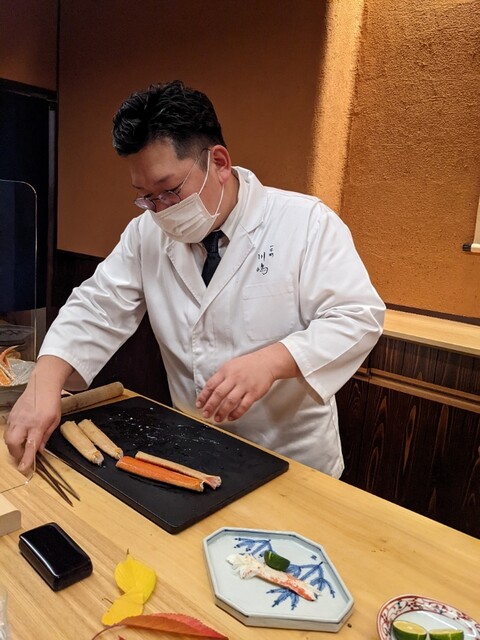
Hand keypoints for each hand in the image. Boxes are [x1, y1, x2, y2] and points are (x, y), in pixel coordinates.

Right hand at [3, 355, 72, 472]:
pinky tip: (19, 437)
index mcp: (38, 424)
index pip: (30, 445)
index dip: (26, 458)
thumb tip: (39, 451)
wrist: (42, 385)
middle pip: (12, 442)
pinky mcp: (11, 415)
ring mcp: (16, 418)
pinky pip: (8, 430)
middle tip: (22, 458)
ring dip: (13, 446)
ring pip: (7, 437)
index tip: (24, 468)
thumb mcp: (55, 421)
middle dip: (15, 454)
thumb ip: (46, 437)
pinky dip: (12, 437)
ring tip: (21, 448)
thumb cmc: (51, 403)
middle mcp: (24, 421)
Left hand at [196, 343, 298, 421]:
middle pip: (219, 394)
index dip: (203, 396)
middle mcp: (234, 378)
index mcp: (226, 371)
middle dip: (210, 406)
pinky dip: (236, 413)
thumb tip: (209, 391)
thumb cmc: (247, 365)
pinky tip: (230, 417)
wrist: (267, 362)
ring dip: (222, 412)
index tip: (199, 405)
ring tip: (217, 419)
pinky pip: (243, 406)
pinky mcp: (254, 393)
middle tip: (206, 415)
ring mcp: (244, 386)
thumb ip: (221, 377)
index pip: (211, 385)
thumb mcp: (231, 366)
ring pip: (230, 401)